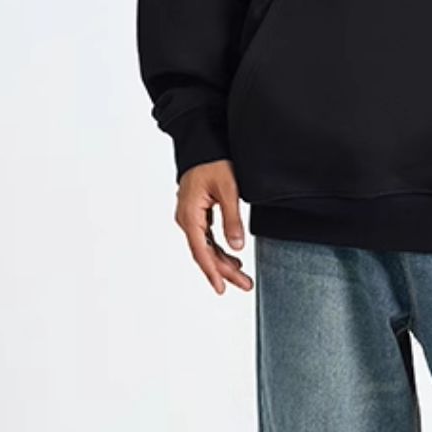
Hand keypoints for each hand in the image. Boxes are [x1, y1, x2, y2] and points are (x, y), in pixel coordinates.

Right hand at [174, 159, 250, 294]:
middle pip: (205, 253)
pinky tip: (232, 258)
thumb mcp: (228, 190)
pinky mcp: (196, 214)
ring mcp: (190, 217)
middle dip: (224, 271)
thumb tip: (237, 247)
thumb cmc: (212, 162)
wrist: (201, 144)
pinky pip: (207, 238)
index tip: (222, 288)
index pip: (202, 251)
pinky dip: (219, 249)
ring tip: (242, 276)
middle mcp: (186, 219)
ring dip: (223, 262)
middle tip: (245, 284)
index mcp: (190, 215)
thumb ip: (232, 219)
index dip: (213, 271)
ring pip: (206, 247)